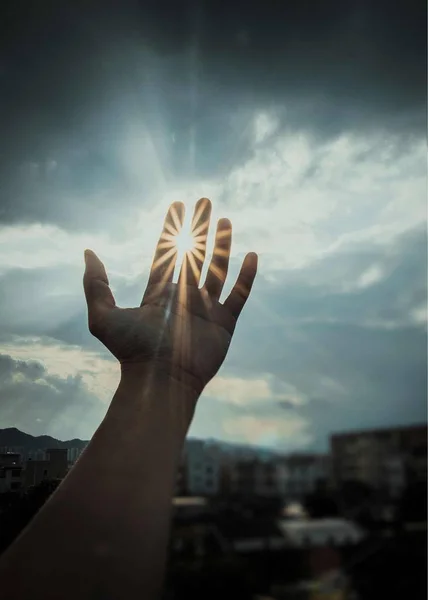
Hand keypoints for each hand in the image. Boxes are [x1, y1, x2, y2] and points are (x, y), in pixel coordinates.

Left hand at [83, 198, 257, 394]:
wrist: (161, 380)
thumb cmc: (131, 351)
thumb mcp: (103, 316)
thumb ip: (96, 284)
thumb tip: (88, 252)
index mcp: (159, 294)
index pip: (167, 253)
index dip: (171, 228)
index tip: (177, 205)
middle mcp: (183, 298)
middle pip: (193, 255)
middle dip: (200, 228)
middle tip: (205, 202)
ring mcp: (206, 310)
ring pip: (217, 269)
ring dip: (222, 245)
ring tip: (226, 221)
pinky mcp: (225, 323)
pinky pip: (239, 295)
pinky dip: (246, 277)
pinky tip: (251, 256)